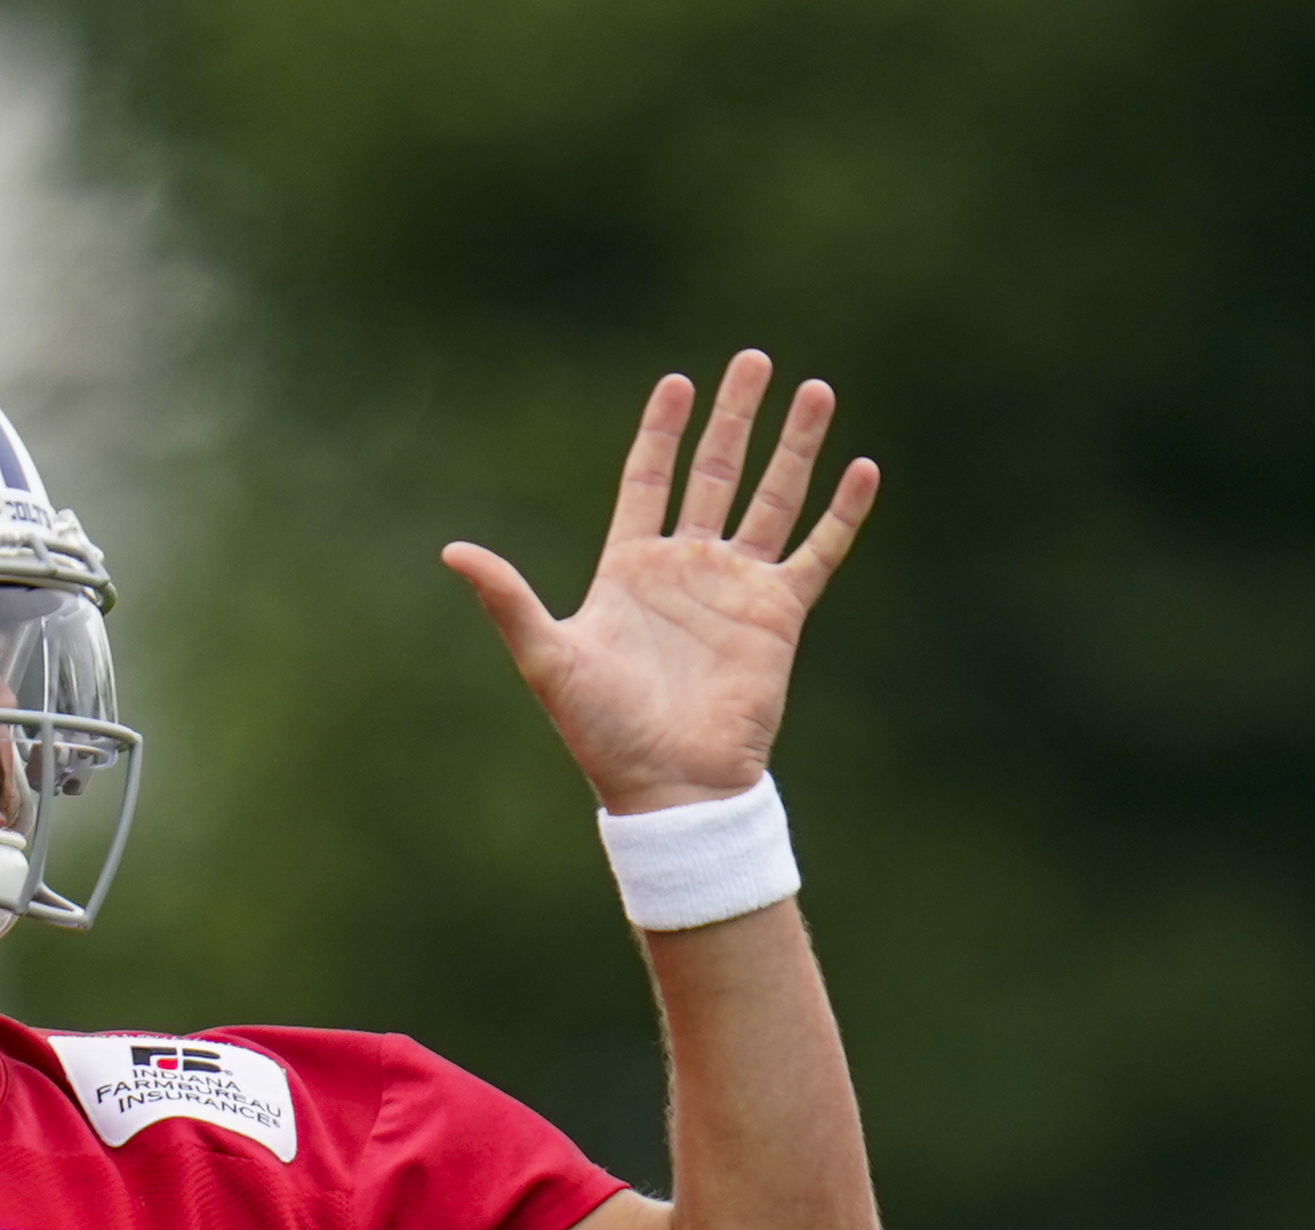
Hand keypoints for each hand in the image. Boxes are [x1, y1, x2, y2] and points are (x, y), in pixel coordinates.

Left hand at [443, 350, 875, 811]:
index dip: (661, 432)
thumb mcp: (546, 657)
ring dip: (795, 447)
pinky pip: (817, 551)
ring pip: (772, 498)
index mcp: (629, 569)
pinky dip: (840, 512)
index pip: (647, 480)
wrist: (669, 785)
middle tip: (753, 360)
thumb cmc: (602, 731)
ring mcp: (736, 588)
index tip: (677, 381)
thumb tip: (451, 551)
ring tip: (815, 390)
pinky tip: (863, 467)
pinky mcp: (779, 615)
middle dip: (735, 417)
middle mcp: (686, 569)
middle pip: (715, 473)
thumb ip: (507, 598)